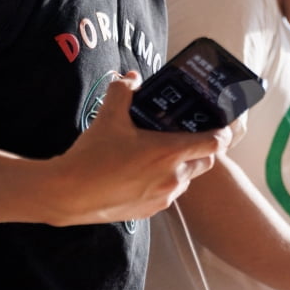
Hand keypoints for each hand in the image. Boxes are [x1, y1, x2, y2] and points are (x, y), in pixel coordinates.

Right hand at [44, 71, 230, 224]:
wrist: (67, 194)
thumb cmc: (92, 157)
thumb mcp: (108, 115)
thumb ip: (123, 90)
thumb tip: (131, 77)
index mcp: (170, 152)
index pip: (216, 142)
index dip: (222, 132)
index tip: (219, 125)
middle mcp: (173, 177)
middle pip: (206, 161)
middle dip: (202, 148)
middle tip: (186, 135)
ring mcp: (164, 197)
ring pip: (187, 179)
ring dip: (183, 166)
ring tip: (161, 154)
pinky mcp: (151, 211)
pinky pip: (169, 194)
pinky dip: (165, 183)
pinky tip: (144, 174)